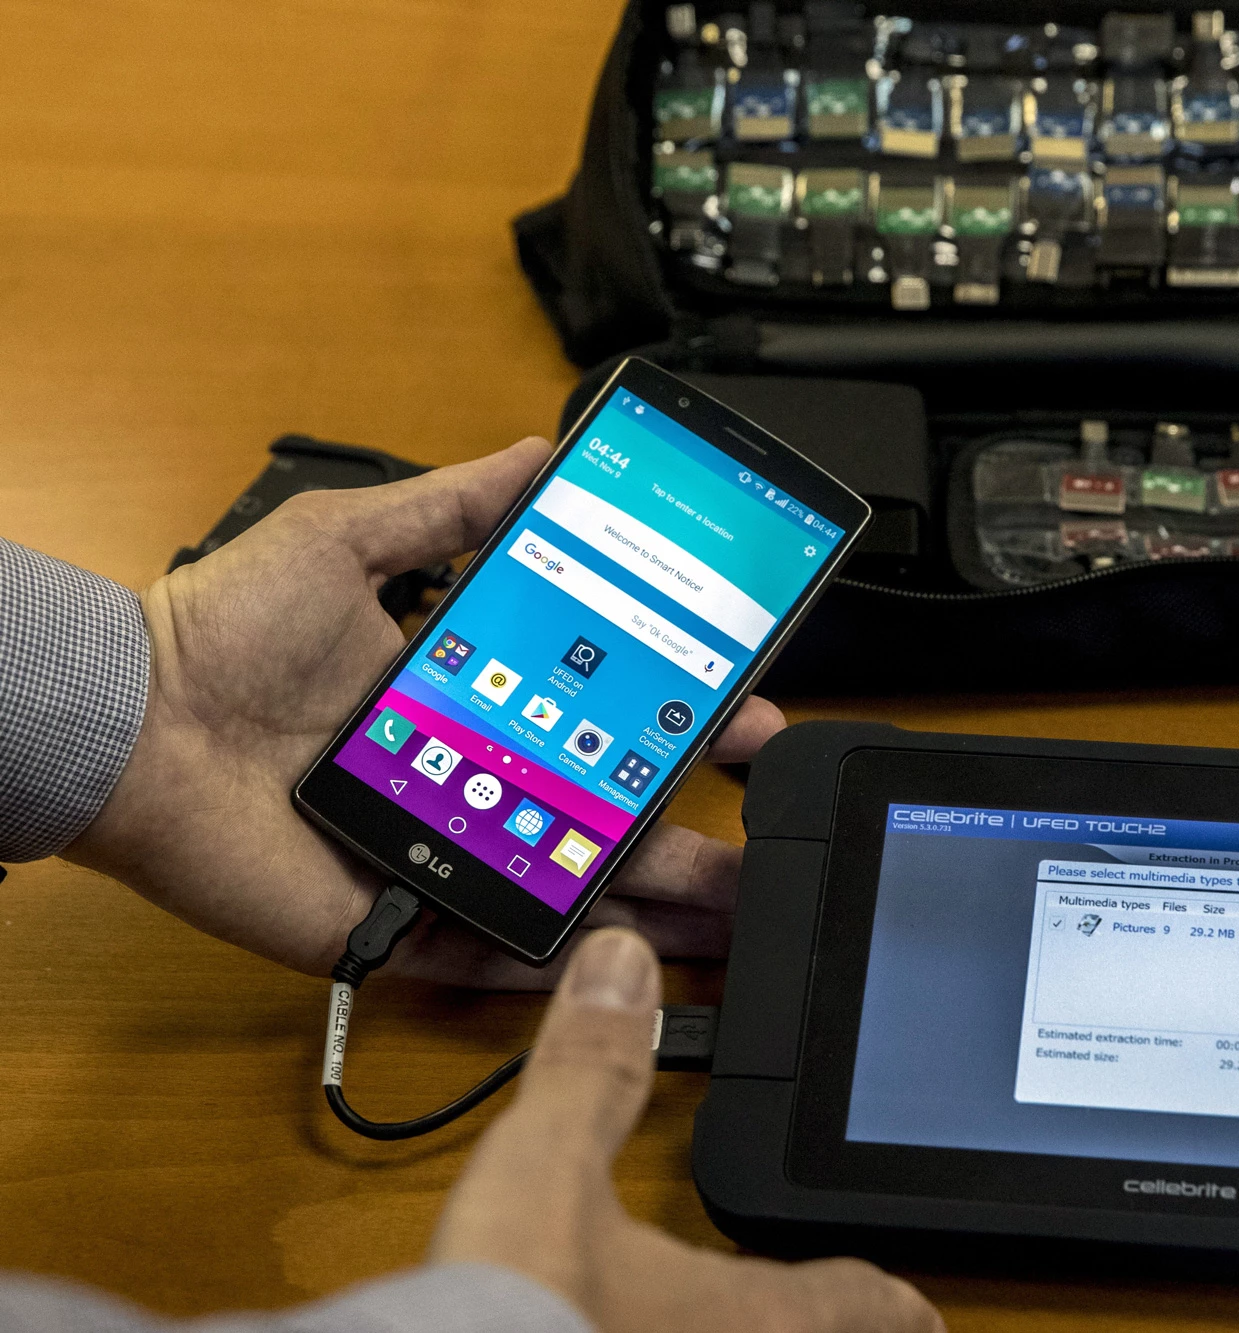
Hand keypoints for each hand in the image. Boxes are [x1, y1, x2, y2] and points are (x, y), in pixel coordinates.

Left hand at [68, 438, 785, 985]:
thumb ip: (450, 504)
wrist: (127, 722)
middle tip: (763, 835)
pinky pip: (483, 958)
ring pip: (565, 892)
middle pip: (602, 818)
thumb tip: (539, 452)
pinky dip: (549, 971)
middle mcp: (471, 780)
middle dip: (691, 831)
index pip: (601, 717)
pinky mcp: (390, 924)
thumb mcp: (348, 541)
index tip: (746, 712)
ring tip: (728, 915)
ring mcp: (439, 856)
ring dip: (648, 909)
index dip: (678, 721)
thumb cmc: (222, 633)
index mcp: (473, 698)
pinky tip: (620, 973)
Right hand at [433, 928, 944, 1332]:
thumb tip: (621, 967)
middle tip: (855, 1313)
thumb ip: (591, 1071)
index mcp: (749, 1313)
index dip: (893, 1301)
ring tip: (746, 1324)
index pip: (856, 1302)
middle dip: (831, 1330)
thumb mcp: (545, 1171)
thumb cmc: (515, 1319)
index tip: (923, 1307)